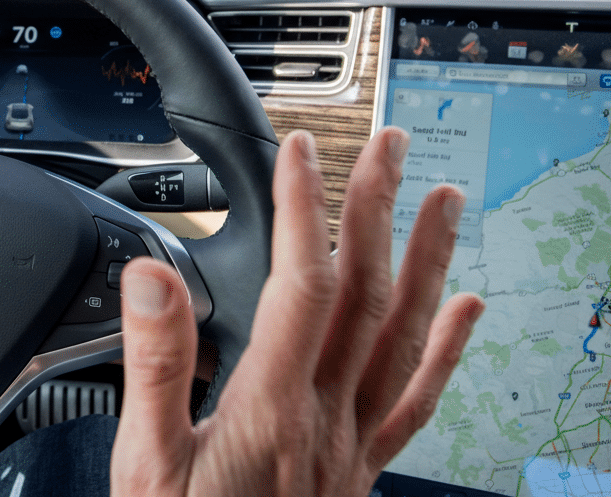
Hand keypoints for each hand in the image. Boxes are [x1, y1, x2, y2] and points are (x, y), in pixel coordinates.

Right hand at [110, 127, 484, 496]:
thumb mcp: (145, 463)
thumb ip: (155, 365)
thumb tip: (153, 277)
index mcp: (268, 408)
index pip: (303, 284)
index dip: (304, 207)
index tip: (300, 151)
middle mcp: (324, 419)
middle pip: (366, 294)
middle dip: (377, 209)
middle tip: (388, 146)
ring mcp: (351, 444)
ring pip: (403, 337)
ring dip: (427, 261)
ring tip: (443, 201)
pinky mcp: (359, 469)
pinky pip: (415, 402)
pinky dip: (446, 352)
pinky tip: (465, 311)